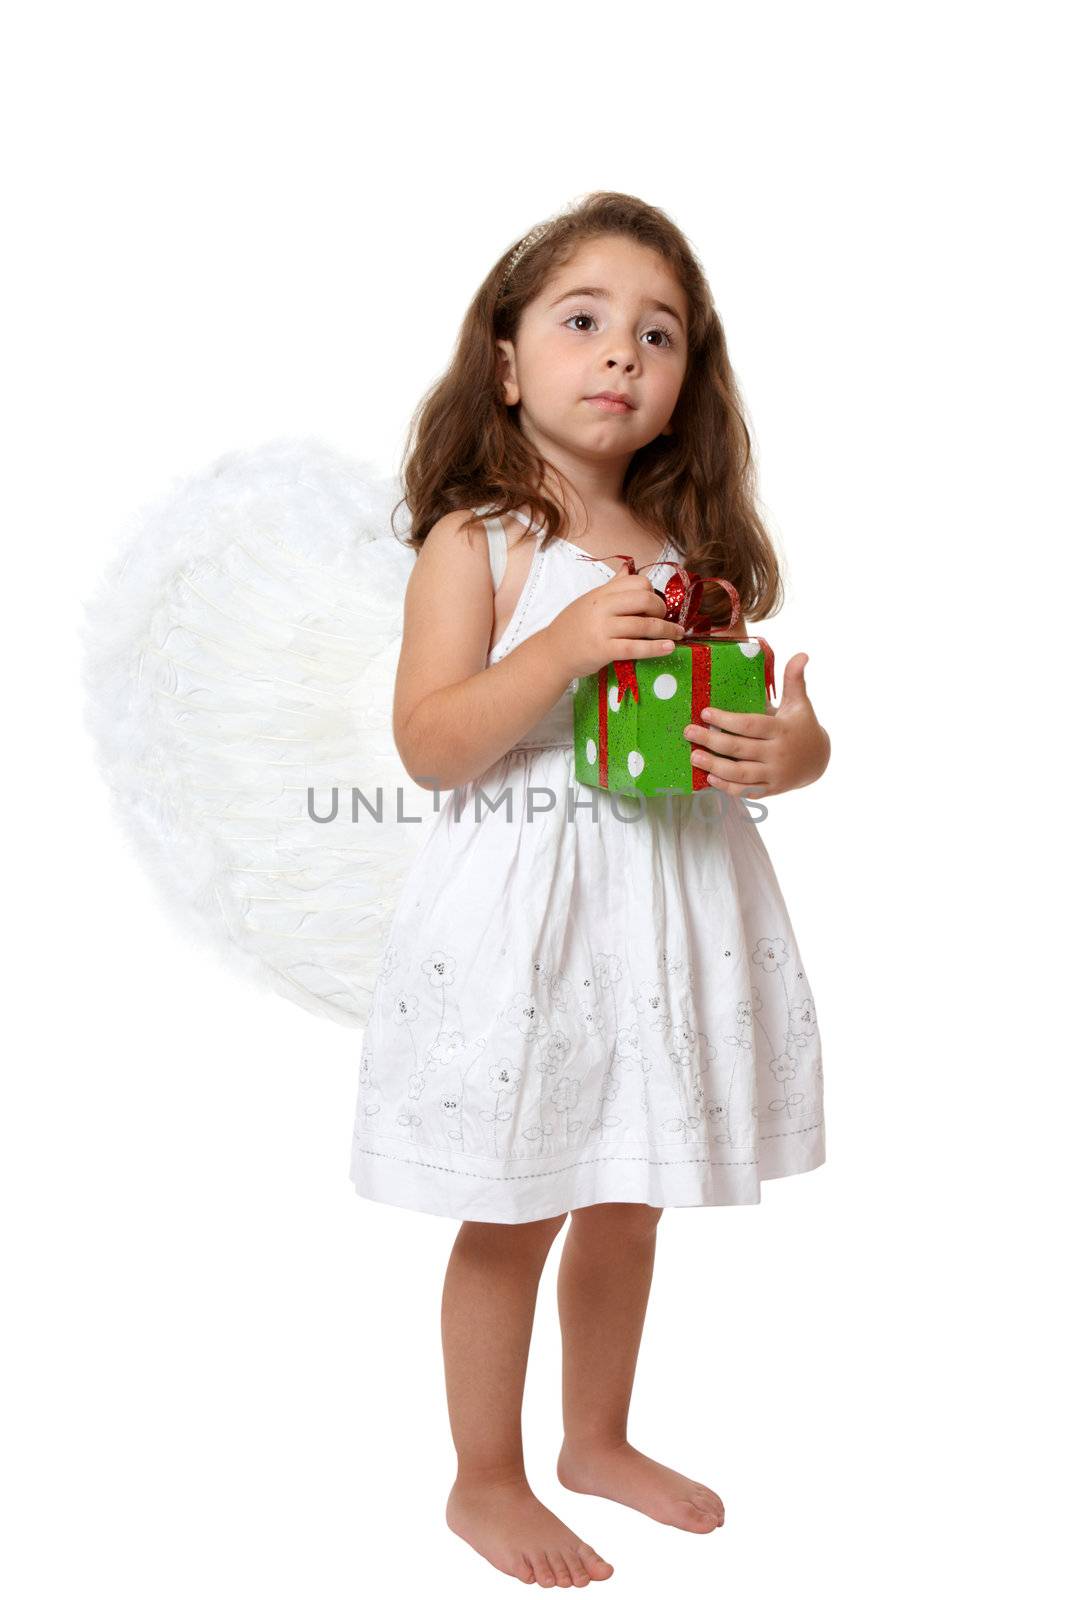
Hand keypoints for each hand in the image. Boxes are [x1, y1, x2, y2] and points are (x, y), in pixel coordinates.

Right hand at [549, 570, 685, 678]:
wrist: (551, 653)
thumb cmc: (572, 628)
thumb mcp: (589, 601)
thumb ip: (612, 587)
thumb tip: (628, 568)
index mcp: (601, 593)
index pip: (637, 583)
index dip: (652, 593)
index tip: (655, 605)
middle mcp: (602, 607)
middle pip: (645, 600)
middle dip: (662, 610)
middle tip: (666, 620)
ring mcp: (602, 629)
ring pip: (644, 625)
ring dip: (667, 631)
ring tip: (678, 635)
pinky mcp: (603, 650)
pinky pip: (636, 648)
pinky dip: (656, 648)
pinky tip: (668, 648)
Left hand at [683, 652, 829, 799]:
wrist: (818, 761)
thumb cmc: (802, 726)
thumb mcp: (799, 703)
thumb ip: (794, 679)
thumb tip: (801, 654)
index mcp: (782, 730)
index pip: (750, 725)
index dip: (726, 720)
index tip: (705, 712)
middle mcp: (778, 754)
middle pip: (740, 749)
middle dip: (712, 741)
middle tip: (689, 732)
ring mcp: (774, 774)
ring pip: (740, 773)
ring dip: (714, 766)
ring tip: (694, 756)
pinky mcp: (770, 789)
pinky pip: (746, 790)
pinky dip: (727, 787)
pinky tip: (709, 777)